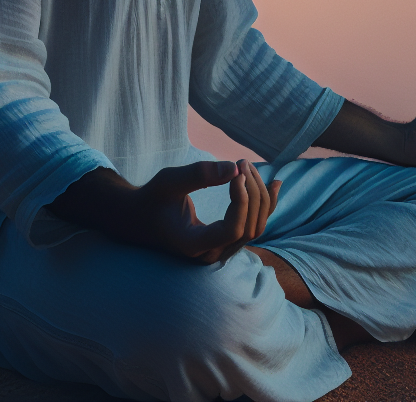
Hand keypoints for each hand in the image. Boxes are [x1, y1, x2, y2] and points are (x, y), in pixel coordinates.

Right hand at [49, 160, 280, 264]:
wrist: (140, 218)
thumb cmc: (152, 198)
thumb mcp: (169, 181)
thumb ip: (199, 174)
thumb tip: (235, 167)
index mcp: (193, 244)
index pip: (233, 230)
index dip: (242, 200)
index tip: (237, 171)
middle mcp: (210, 253)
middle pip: (249, 227)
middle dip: (252, 191)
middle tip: (242, 162)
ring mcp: (221, 250)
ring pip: (256, 227)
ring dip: (259, 195)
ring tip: (249, 167)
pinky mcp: (227, 240)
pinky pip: (255, 225)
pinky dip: (267, 204)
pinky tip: (275, 182)